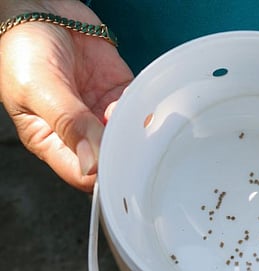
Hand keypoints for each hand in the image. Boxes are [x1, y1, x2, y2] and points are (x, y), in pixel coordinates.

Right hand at [0, 0, 132, 191]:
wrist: (41, 7)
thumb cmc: (24, 47)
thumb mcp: (38, 88)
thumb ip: (68, 124)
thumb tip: (92, 164)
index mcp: (50, 140)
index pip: (83, 175)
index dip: (104, 174)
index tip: (120, 162)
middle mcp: (79, 132)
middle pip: (112, 159)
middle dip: (125, 150)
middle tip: (133, 138)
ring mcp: (100, 113)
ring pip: (129, 136)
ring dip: (135, 128)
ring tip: (127, 111)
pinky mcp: (117, 93)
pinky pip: (137, 109)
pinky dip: (142, 107)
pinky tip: (135, 99)